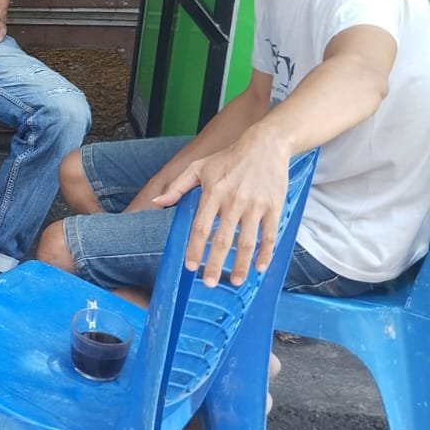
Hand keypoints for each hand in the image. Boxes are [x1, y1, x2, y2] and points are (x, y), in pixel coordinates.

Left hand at [151, 135, 289, 286]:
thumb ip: (177, 186)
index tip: (190, 267)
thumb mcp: (198, 167)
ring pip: (247, 242)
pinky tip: (260, 267)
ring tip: (235, 282)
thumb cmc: (228, 158)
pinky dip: (265, 254)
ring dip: (241, 265)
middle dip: (215, 265)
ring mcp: (255, 206)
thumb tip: (156, 203)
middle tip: (210, 284)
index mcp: (212, 193)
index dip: (195, 248)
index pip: (201, 227)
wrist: (265, 145)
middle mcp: (233, 201)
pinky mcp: (273, 207)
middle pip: (223, 240)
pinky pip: (269, 236)